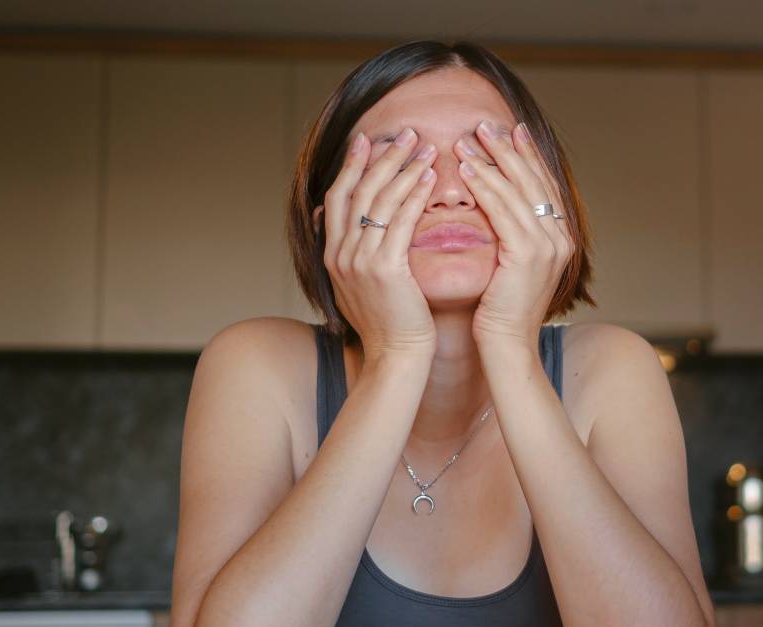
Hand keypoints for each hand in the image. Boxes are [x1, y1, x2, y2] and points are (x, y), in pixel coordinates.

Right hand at [317, 127, 439, 356]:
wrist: (395, 358)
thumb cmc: (390, 324)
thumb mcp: (363, 284)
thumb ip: (356, 252)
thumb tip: (346, 224)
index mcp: (333, 254)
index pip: (338, 197)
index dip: (353, 165)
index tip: (368, 139)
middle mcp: (340, 253)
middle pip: (357, 190)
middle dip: (381, 157)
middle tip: (406, 132)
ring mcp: (359, 261)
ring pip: (379, 201)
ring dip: (403, 169)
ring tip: (425, 147)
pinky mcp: (384, 269)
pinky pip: (400, 222)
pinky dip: (414, 195)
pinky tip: (430, 178)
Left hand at [456, 120, 576, 349]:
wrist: (508, 349)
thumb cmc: (500, 313)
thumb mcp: (509, 267)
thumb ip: (511, 236)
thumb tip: (495, 207)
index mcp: (560, 239)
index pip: (543, 187)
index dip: (526, 156)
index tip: (509, 130)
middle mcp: (560, 239)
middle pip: (534, 181)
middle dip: (509, 150)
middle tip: (485, 124)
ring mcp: (547, 247)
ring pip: (518, 191)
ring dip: (491, 161)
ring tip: (467, 140)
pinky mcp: (527, 256)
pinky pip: (503, 211)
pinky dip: (485, 186)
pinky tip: (466, 170)